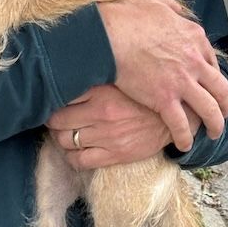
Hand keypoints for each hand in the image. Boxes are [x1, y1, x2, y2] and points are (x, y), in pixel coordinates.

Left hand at [46, 85, 194, 169]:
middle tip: (54, 118)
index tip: (51, 99)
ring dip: (59, 139)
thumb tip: (70, 66)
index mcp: (102, 90)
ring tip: (63, 134)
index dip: (51, 98)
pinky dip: (71, 157)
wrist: (176, 115)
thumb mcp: (122, 77)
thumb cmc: (145, 93)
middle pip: (57, 120)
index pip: (61, 95)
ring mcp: (107, 136)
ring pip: (65, 141)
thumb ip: (98, 73)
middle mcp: (102, 113)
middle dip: (52, 121)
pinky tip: (74, 151)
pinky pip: (80, 161)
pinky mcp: (115, 155)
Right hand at [97, 0, 227, 151]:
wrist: (110, 36)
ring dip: (215, 124)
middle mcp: (194, 61)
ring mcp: (182, 82)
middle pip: (220, 88)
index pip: (212, 62)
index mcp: (194, 37)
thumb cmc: (128, 16)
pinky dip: (185, 138)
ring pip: (210, 110)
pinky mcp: (165, 100)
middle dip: (225, 104)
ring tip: (213, 133)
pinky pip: (182, 125)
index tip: (210, 85)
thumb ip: (171, 4)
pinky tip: (184, 145)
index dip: (213, 76)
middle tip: (223, 113)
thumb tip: (177, 9)